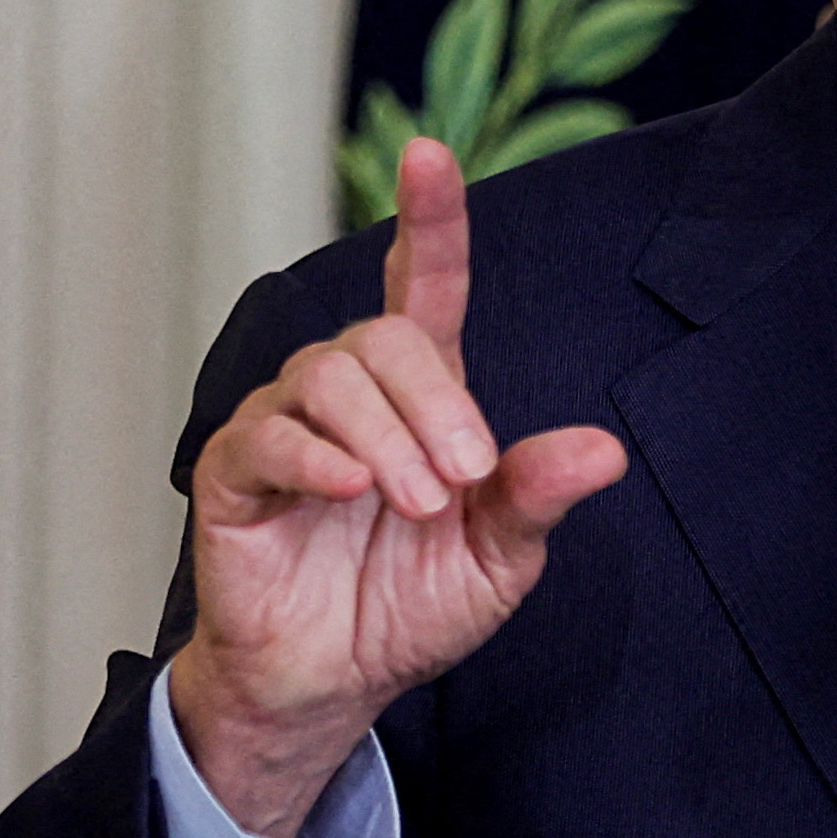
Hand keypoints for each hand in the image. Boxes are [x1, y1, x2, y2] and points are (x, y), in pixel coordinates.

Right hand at [172, 137, 626, 837]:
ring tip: (415, 506)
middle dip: (437, 405)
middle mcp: (349, 392)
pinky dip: (317, 459)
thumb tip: (604, 450)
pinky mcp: (233, 470)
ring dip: (386, 439)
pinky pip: (268, 435)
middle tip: (462, 483)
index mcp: (419, 395)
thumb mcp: (498, 557)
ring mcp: (284, 423)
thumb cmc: (409, 606)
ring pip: (330, 375)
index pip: (424, 285)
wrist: (334, 683)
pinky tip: (351, 491)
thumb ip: (537, 496)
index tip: (431, 154)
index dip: (430, 219)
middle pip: (386, 336)